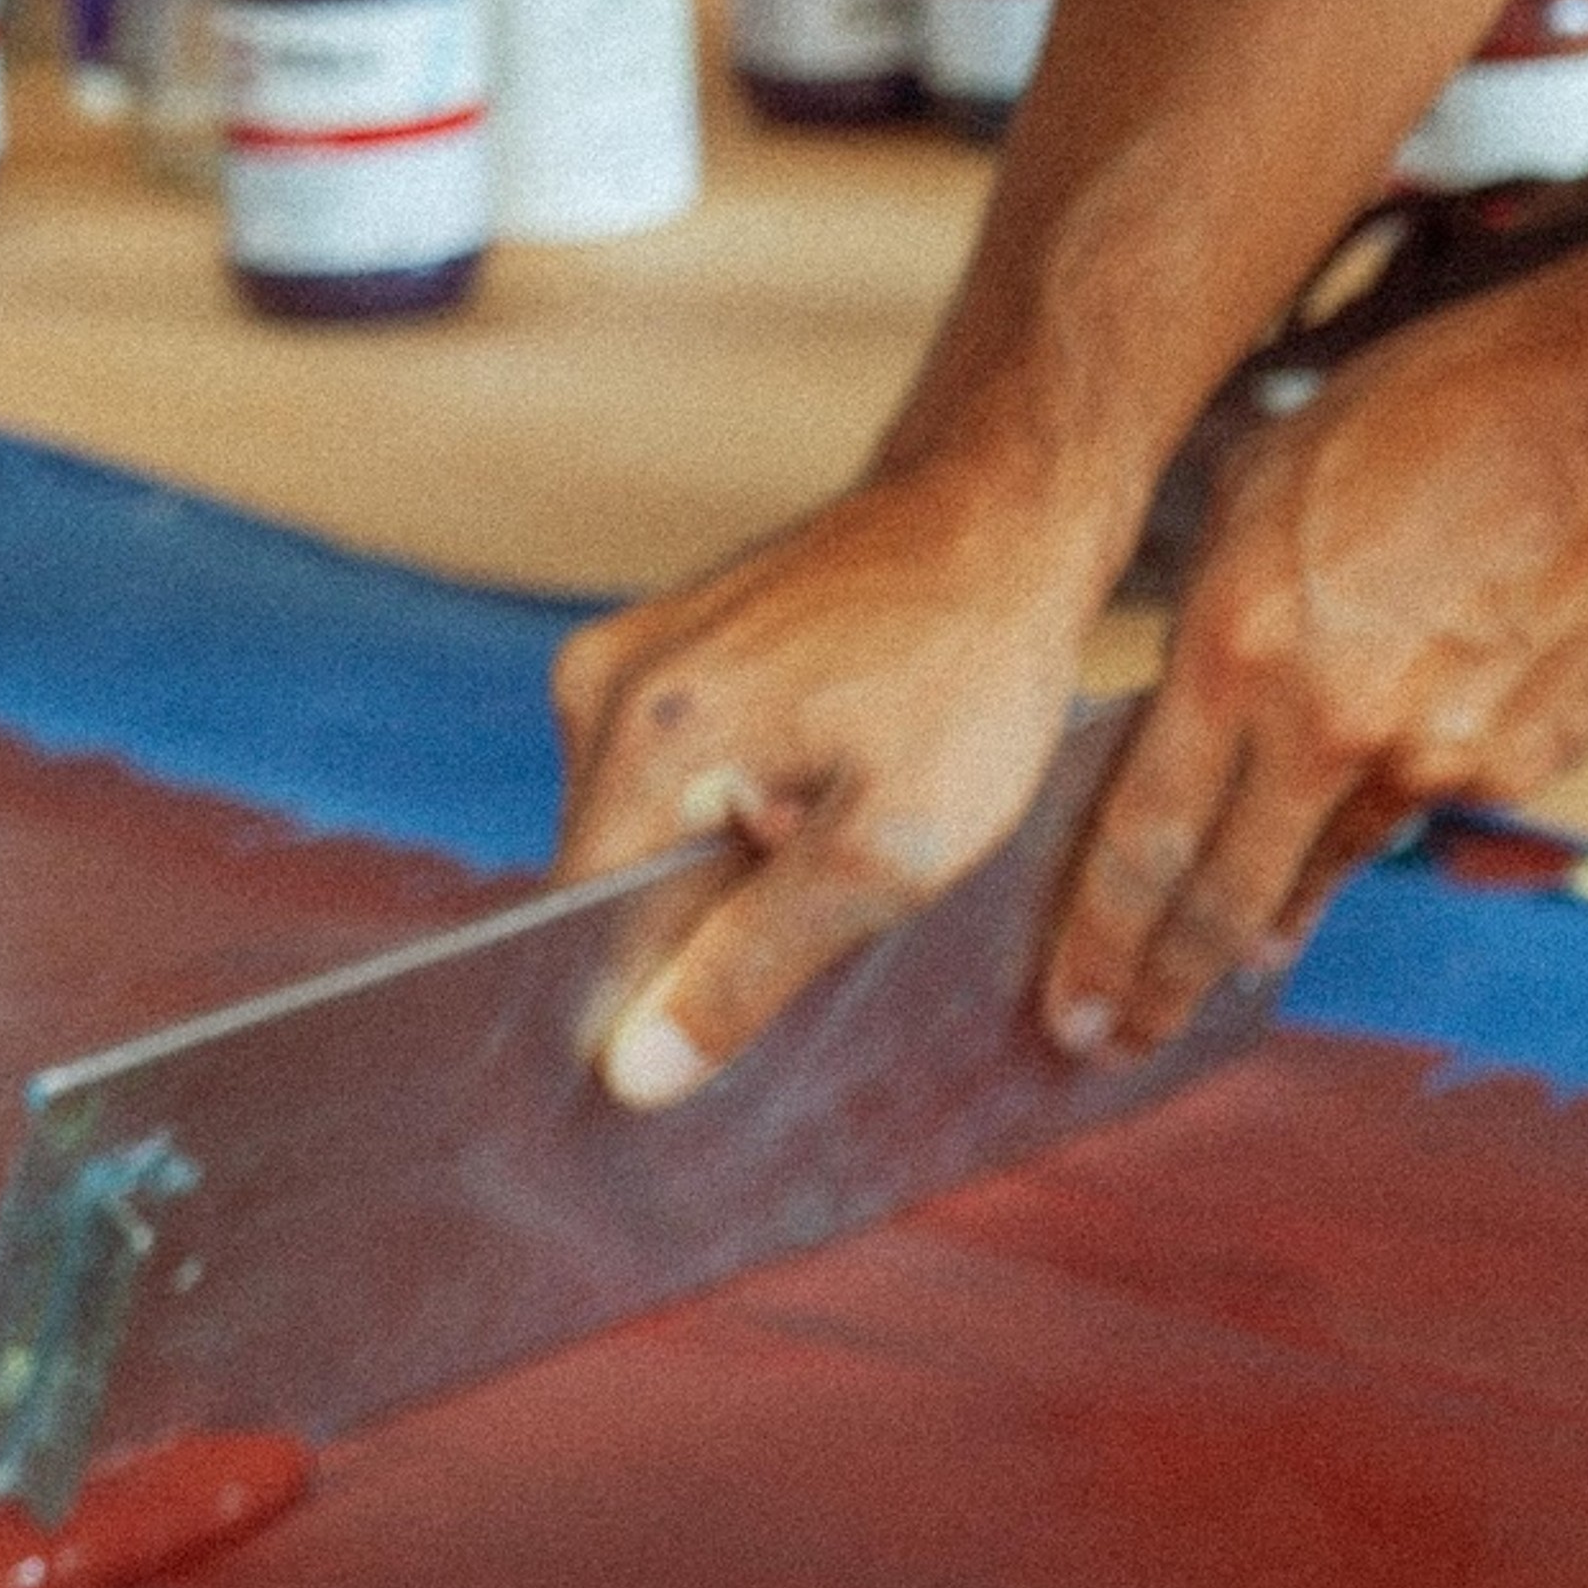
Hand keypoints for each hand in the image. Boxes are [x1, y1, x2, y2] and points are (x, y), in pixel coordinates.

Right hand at [550, 455, 1107, 1105]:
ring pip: (645, 838)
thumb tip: (635, 1072)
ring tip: (838, 820)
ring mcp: (625, 654)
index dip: (658, 1008)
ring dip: (730, 867)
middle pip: (612, 890)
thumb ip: (754, 965)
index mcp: (646, 736)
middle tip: (838, 883)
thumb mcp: (894, 848)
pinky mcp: (660, 645)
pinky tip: (824, 782)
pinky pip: (668, 777)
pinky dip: (735, 809)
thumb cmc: (973, 673)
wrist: (1001, 515)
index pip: (585, 941)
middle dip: (711, 925)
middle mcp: (603, 684)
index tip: (753, 1014)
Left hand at [1040, 294, 1587, 1058]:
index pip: (1141, 837)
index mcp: (1237, 646)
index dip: (1097, 940)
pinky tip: (1375, 787)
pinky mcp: (1513, 768)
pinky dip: (1382, 807)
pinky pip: (1419, 803)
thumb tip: (1182, 700)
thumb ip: (1213, 609)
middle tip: (1114, 1047)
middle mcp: (1322, 726)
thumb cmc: (1424, 414)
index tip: (1065, 1010)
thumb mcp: (1265, 481)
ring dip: (1268, 921)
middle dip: (1159, 989)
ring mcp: (1427, 760)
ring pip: (1322, 863)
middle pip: (1220, 899)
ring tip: (1230, 961)